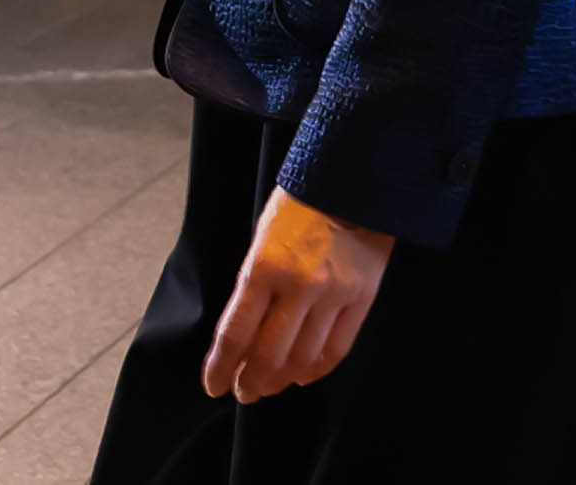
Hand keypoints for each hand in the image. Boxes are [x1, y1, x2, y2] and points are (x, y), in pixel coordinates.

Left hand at [204, 186, 394, 402]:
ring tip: (268, 387)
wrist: (351, 183)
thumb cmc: (298, 206)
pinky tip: (302, 376)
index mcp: (264, 266)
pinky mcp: (362, 300)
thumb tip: (244, 334)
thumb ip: (254, 285)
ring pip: (303, 358)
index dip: (221, 365)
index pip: (236, 332)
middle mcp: (299, 286)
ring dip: (281, 380)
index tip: (213, 385)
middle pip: (270, 354)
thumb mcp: (261, 239)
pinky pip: (336, 349)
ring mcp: (334, 295)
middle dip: (250, 381)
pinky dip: (317, 369)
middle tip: (242, 392)